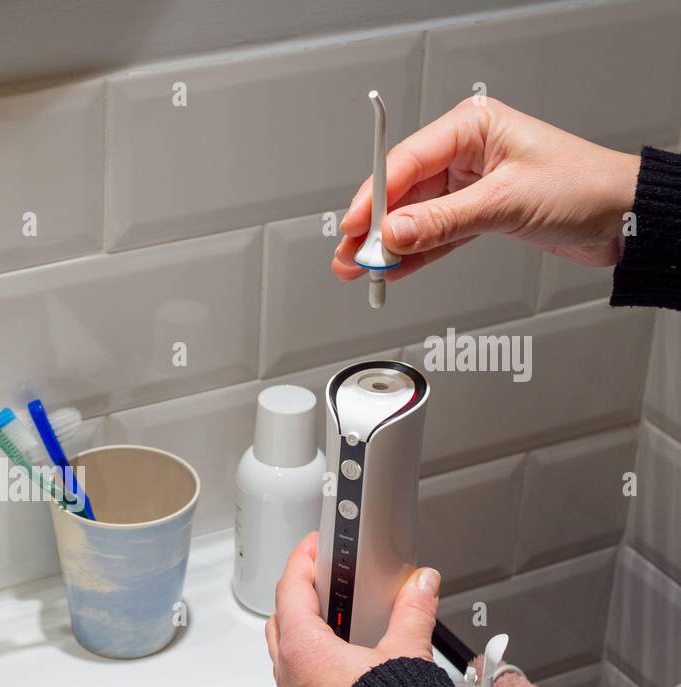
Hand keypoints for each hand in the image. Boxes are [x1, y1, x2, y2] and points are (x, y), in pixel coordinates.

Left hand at [264, 534, 440, 686]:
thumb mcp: (406, 653)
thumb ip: (413, 611)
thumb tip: (420, 584)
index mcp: (304, 651)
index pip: (290, 590)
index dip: (301, 562)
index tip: (312, 548)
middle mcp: (289, 676)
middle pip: (280, 619)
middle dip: (298, 594)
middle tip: (322, 578)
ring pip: (284, 651)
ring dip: (301, 629)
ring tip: (334, 618)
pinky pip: (294, 678)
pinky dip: (308, 659)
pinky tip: (340, 660)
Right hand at [333, 97, 639, 282]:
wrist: (625, 217)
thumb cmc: (585, 187)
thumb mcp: (506, 202)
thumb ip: (443, 222)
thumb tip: (394, 234)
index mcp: (472, 128)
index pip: (406, 162)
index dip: (374, 197)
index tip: (354, 227)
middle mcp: (466, 153)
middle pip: (402, 191)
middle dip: (374, 226)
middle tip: (351, 255)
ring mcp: (470, 184)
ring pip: (414, 216)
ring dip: (388, 245)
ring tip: (362, 269)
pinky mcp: (477, 213)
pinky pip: (434, 234)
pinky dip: (414, 253)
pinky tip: (395, 269)